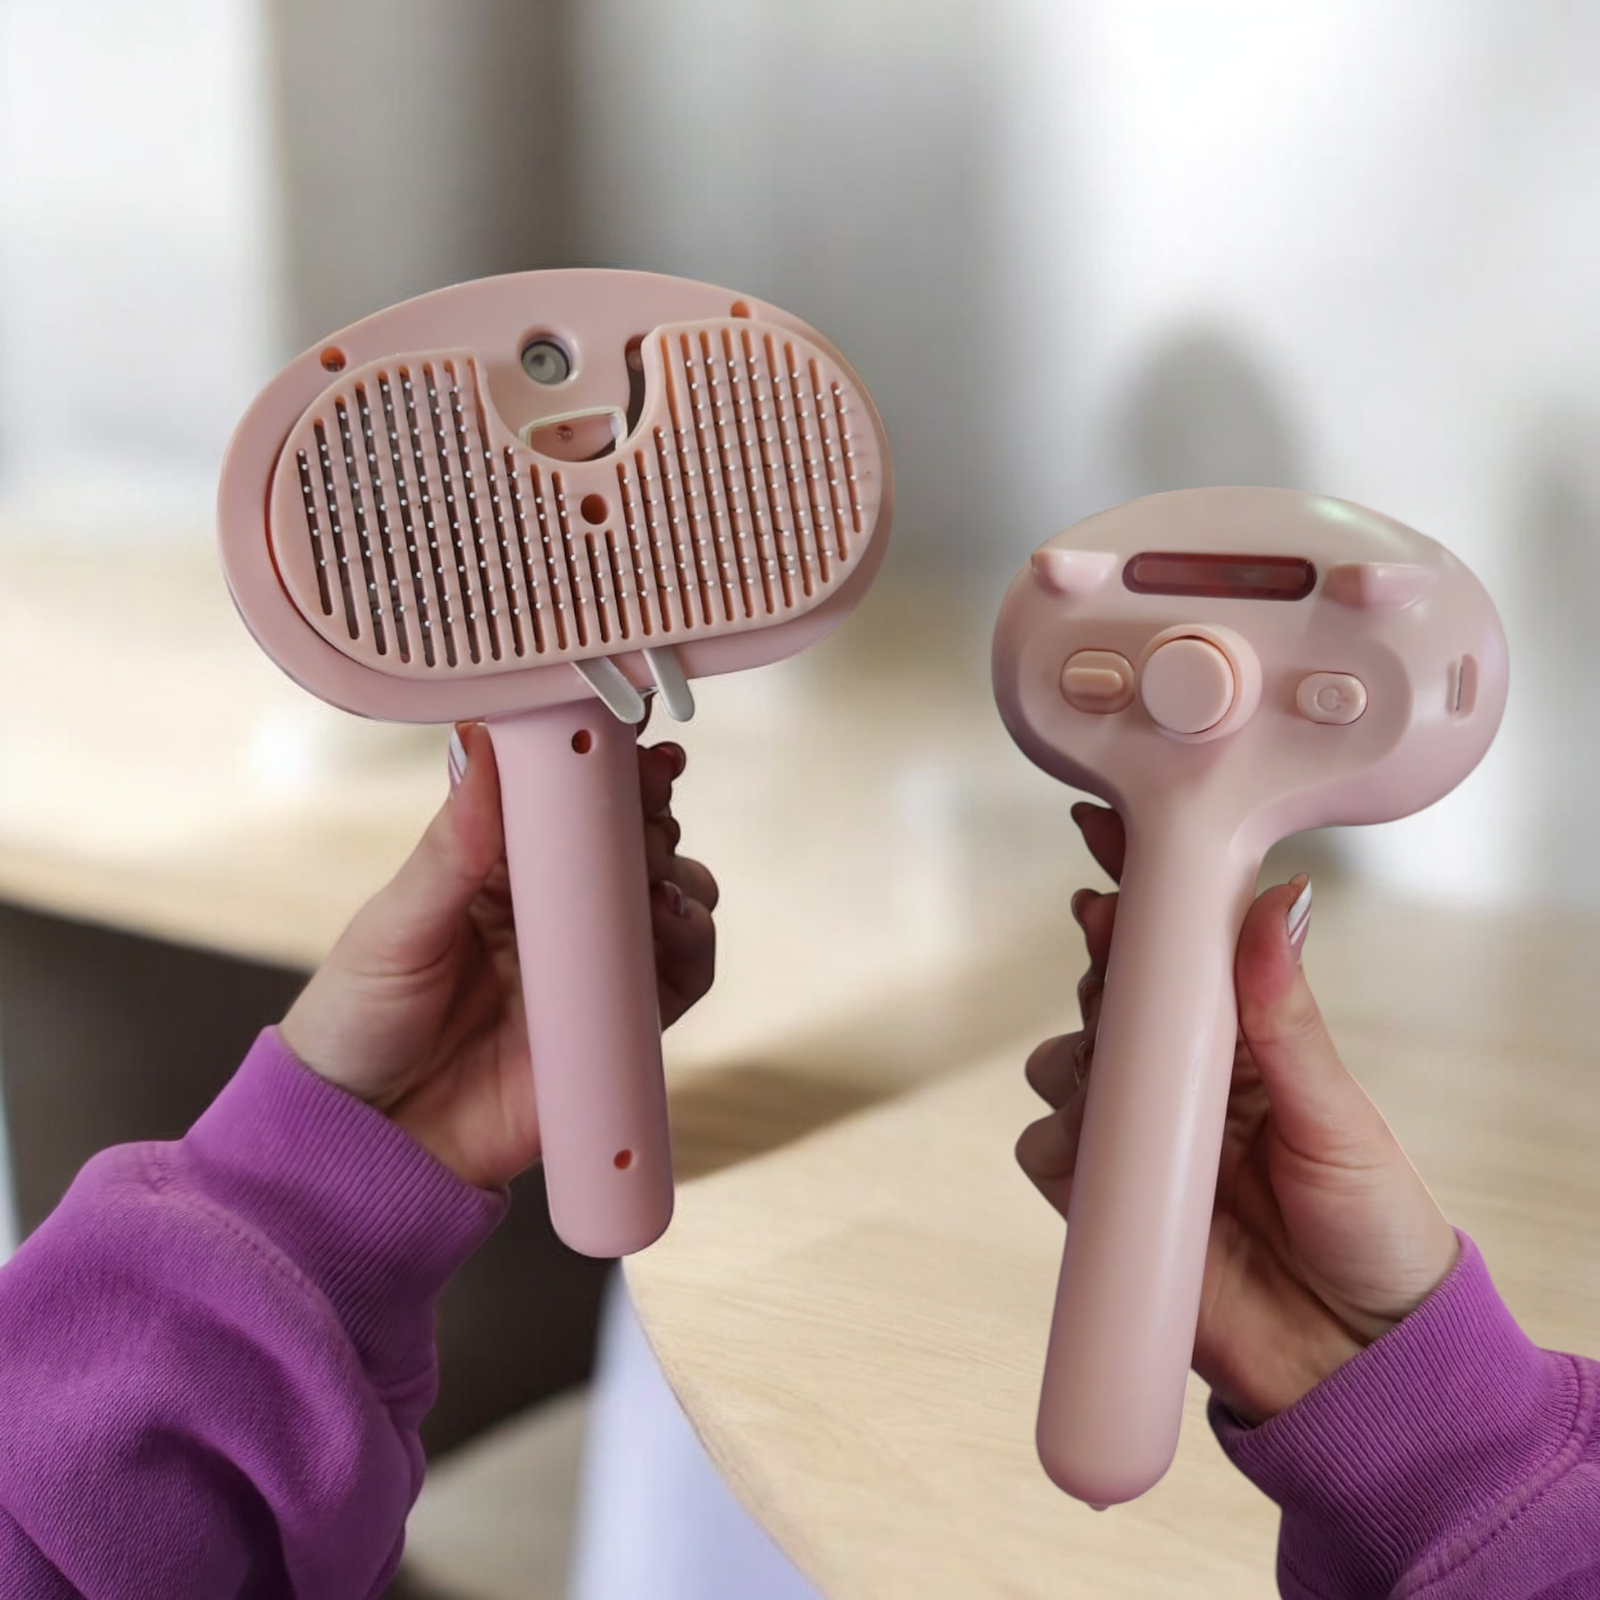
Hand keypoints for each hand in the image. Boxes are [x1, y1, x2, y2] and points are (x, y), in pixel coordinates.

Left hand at [280, 720, 717, 1190]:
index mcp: (498, 868)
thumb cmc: (357, 1024)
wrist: (367, 1145)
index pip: (565, 798)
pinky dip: (694, 942)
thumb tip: (479, 743)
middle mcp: (555, 909)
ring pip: (670, 896)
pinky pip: (681, 976)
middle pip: (629, 838)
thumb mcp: (394, 926)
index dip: (603, 761)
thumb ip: (449, 845)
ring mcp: (592, 965)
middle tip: (649, 793)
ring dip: (678, 869)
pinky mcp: (619, 1023)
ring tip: (655, 866)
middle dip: (650, 807)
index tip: (630, 728)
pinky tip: (674, 922)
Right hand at [1015, 803, 1458, 1424]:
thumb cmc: (1371, 1228)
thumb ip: (1288, 1013)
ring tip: (1114, 1082)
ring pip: (1062, 1064)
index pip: (1180, 946)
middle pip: (1108, 994)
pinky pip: (1047, 1149)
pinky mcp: (1104, 1200)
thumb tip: (1280, 901)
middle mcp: (1182, 1080)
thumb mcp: (1337, 1113)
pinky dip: (1058, 1143)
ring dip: (1073, 1058)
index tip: (1104, 830)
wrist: (1350, 1360)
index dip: (1139, 886)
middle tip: (1107, 947)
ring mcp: (1139, 1138)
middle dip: (1099, 967)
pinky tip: (1093, 1157)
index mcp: (1243, 1041)